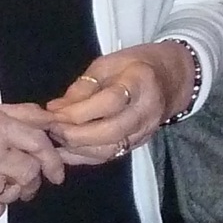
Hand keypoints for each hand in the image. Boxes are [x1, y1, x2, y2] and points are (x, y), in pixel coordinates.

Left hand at [46, 42, 192, 164]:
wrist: (171, 78)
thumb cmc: (135, 65)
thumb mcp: (108, 64)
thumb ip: (82, 87)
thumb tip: (55, 109)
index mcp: (140, 82)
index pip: (110, 102)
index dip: (78, 111)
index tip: (52, 113)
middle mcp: (146, 111)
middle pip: (110, 132)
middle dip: (74, 135)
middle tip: (50, 130)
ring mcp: (145, 131)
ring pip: (109, 150)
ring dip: (77, 149)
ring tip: (55, 140)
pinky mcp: (139, 144)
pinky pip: (110, 156)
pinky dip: (85, 157)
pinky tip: (66, 152)